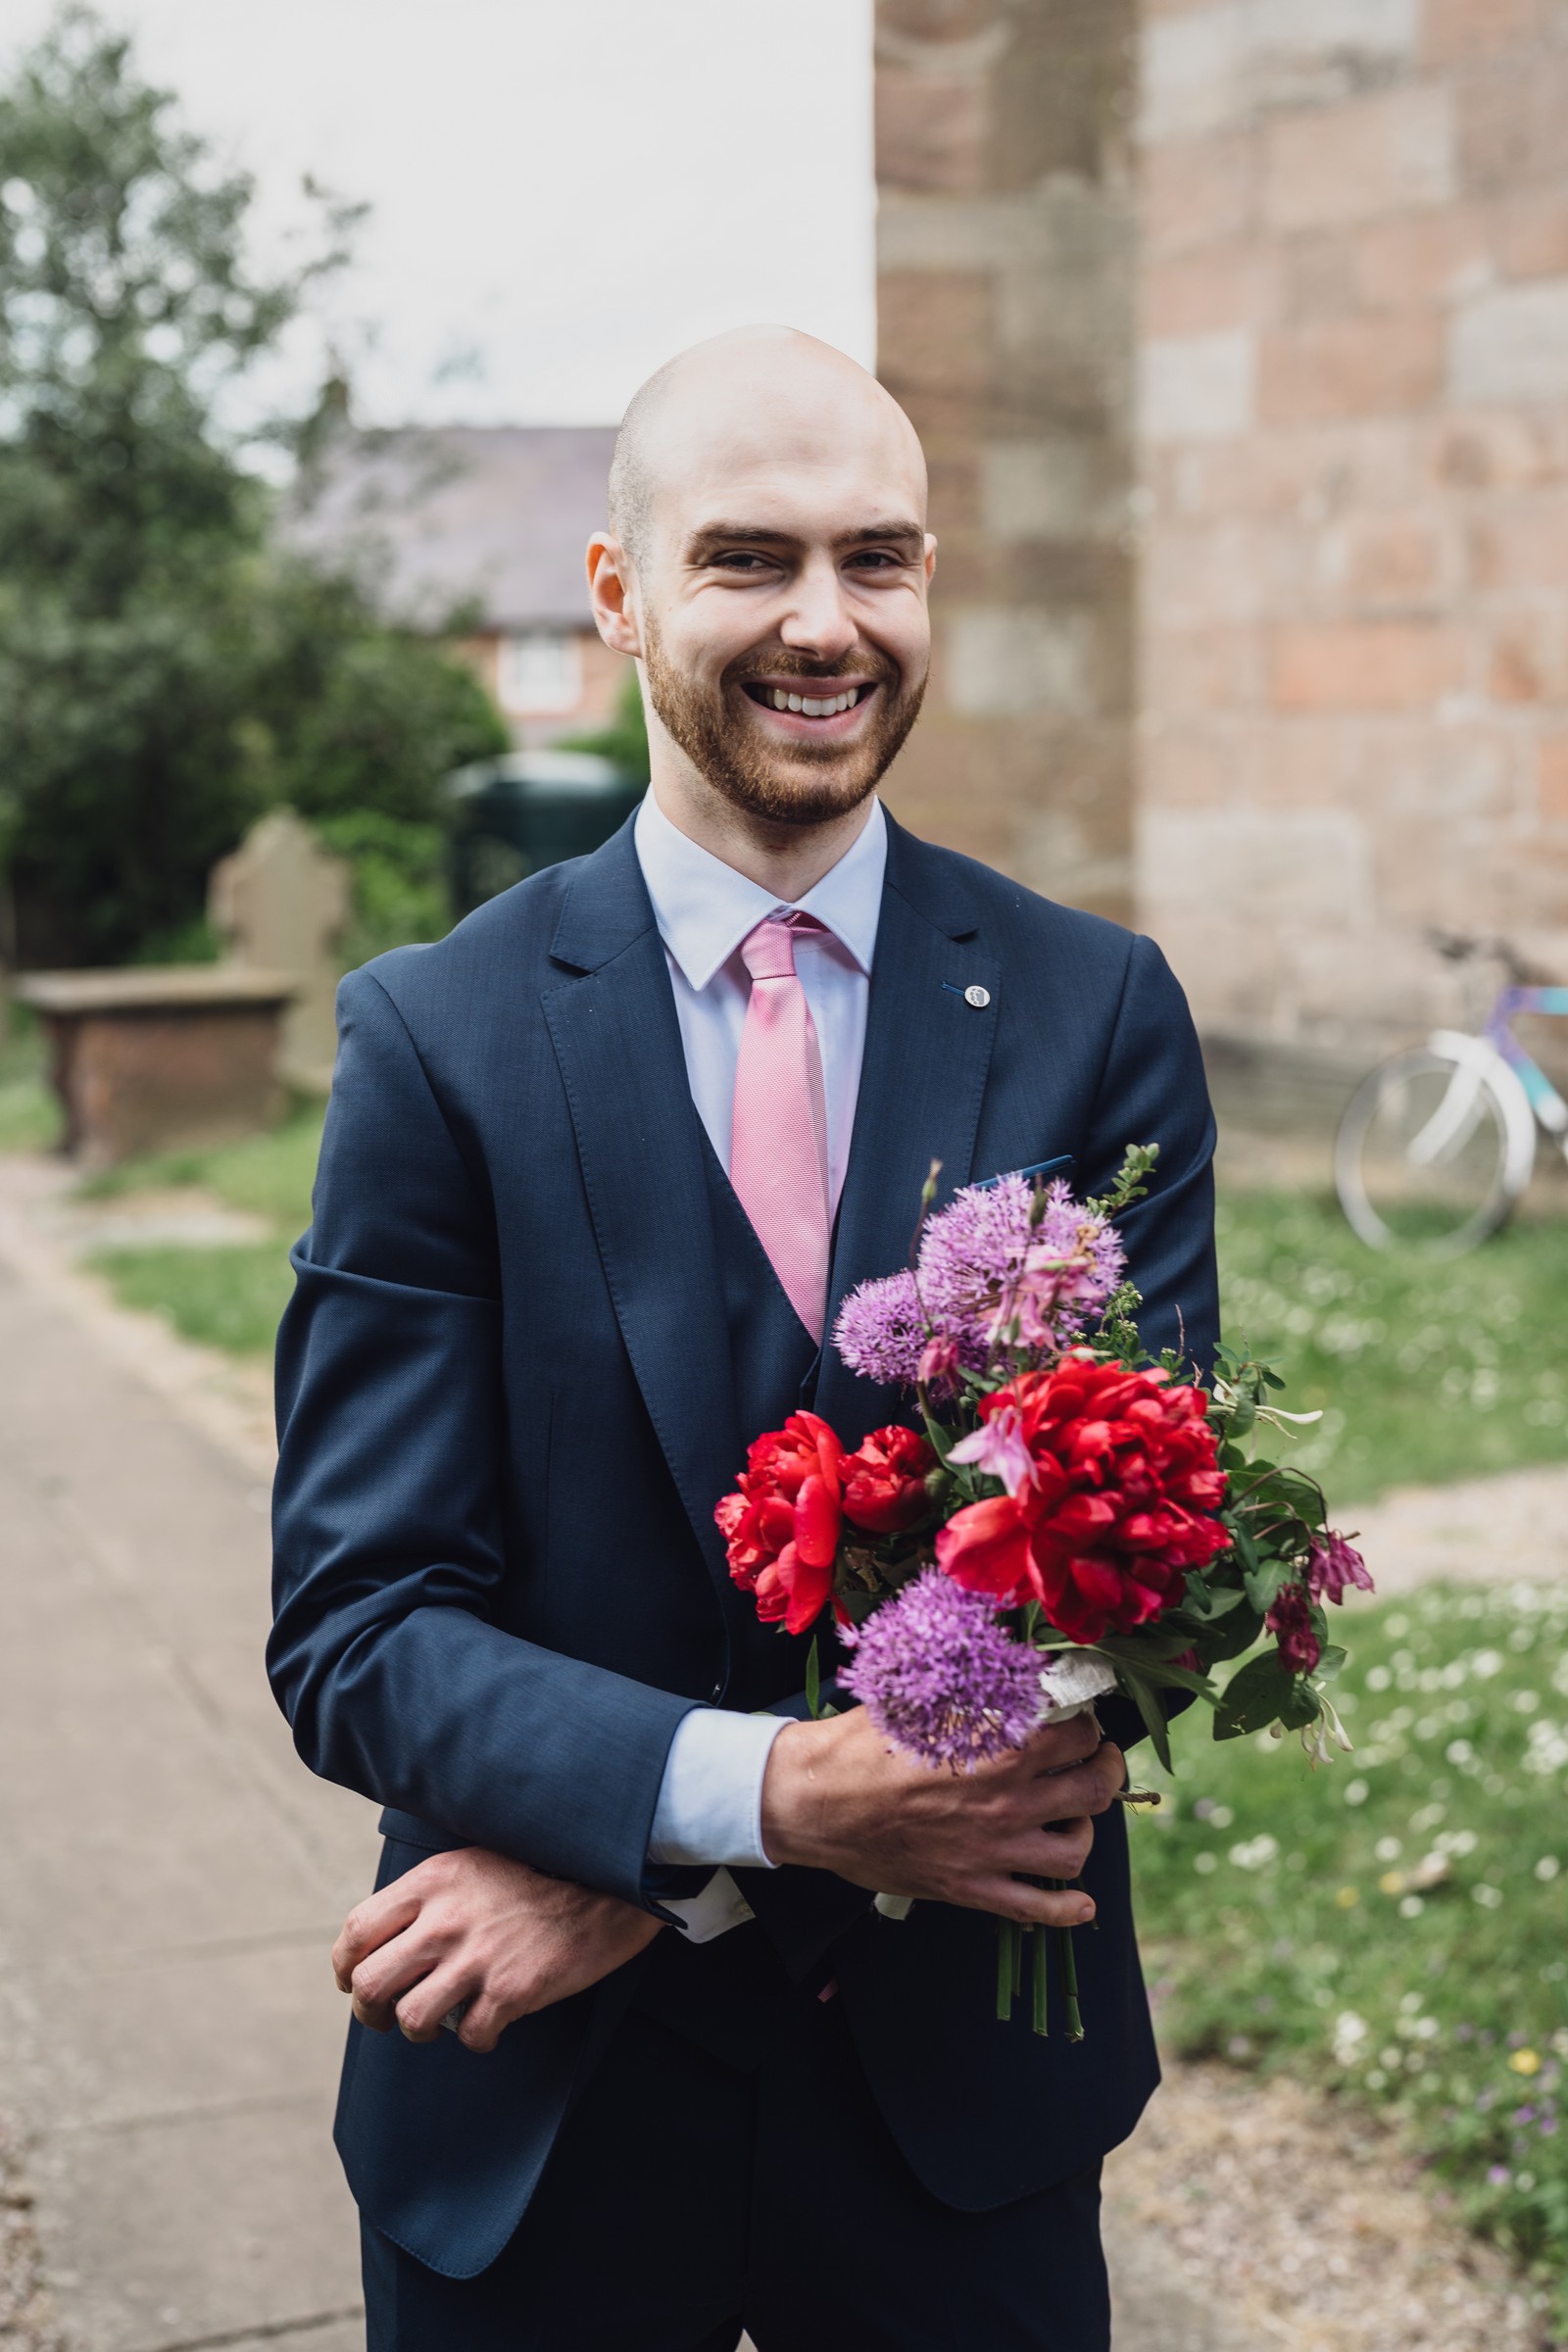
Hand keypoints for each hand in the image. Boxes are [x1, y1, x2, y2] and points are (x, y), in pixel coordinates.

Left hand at [331, 1847, 662, 2052]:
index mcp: (432, 1881)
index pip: (356, 1931)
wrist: (605, 1887)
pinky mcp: (511, 1990)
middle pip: (371, 1982)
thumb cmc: (538, 1874)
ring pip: (411, 2018)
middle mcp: (446, 1919)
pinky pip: (469, 2035)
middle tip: (387, 2016)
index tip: (352, 1982)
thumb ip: (429, 1895)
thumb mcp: (471, 1863)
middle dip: (370, 2011)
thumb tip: (388, 1939)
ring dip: (419, 2030)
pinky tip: (490, 2026)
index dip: (345, 1967)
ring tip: (438, 2023)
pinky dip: (476, 2038)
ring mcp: (478, 1957)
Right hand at [760, 1709, 1122, 1928]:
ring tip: (1073, 1814)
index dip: (1086, 1722)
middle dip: (1104, 1769)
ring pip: (1076, 1848)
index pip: (1078, 1733)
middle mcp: (1008, 1801)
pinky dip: (1068, 1909)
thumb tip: (1009, 1669)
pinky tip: (1081, 1902)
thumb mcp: (921, 1699)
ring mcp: (993, 1851)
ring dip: (1085, 1827)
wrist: (815, 1802)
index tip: (1079, 1719)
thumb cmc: (862, 1744)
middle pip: (1093, 1789)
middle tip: (1096, 1759)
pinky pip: (1037, 1908)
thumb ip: (973, 1690)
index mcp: (999, 1749)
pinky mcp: (972, 1888)